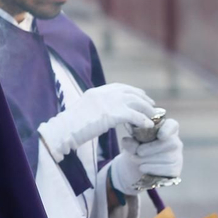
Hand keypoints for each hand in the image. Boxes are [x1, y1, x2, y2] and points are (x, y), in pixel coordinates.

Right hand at [39, 83, 155, 161]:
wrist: (64, 130)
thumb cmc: (69, 127)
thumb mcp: (82, 113)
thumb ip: (94, 110)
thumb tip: (101, 115)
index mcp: (96, 92)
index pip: (119, 87)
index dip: (132, 91)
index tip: (141, 95)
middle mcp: (103, 94)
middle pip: (130, 92)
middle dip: (143, 98)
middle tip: (152, 105)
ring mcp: (108, 102)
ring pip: (135, 102)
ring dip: (146, 109)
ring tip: (154, 117)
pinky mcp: (112, 114)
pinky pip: (134, 116)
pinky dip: (143, 120)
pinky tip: (149, 125)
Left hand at [109, 118, 182, 194]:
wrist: (137, 168)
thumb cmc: (138, 150)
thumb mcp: (131, 145)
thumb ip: (129, 142)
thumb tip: (126, 140)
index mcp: (165, 130)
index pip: (172, 125)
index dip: (168, 129)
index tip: (160, 135)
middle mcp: (175, 142)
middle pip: (169, 142)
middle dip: (151, 148)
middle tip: (137, 152)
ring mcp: (177, 156)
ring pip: (166, 157)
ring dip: (148, 159)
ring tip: (136, 160)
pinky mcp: (175, 169)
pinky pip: (166, 169)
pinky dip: (151, 169)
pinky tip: (143, 168)